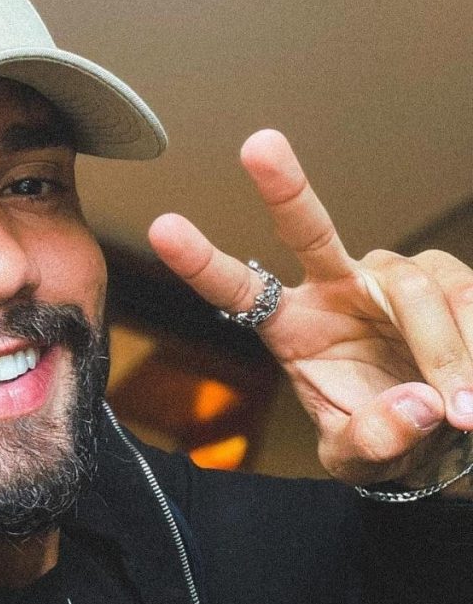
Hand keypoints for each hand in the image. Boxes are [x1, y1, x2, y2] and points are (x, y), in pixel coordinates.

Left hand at [148, 129, 472, 488]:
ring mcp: (387, 278)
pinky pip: (467, 296)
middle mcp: (332, 287)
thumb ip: (374, 439)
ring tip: (465, 411)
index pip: (239, 288)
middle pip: (309, 230)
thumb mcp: (363, 459)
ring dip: (444, 349)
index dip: (201, 261)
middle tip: (256, 145)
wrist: (443, 433)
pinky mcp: (445, 278)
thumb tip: (417, 406)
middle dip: (284, 188)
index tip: (162, 227)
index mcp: (289, 325)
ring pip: (411, 285)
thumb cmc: (382, 436)